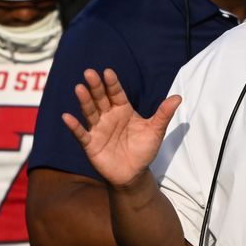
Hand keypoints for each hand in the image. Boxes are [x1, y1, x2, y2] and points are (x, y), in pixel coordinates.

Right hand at [62, 68, 181, 189]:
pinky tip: (67, 117)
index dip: (112, 84)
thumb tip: (178, 97)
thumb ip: (163, 114)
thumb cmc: (143, 149)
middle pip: (101, 98)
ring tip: (79, 88)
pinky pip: (81, 134)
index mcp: (123, 110)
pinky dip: (74, 126)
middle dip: (95, 86)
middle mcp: (108, 116)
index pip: (116, 93)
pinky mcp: (90, 144)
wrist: (134, 173)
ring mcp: (98, 129)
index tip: (108, 72)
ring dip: (84, 101)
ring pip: (90, 112)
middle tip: (90, 73)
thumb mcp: (155, 131)